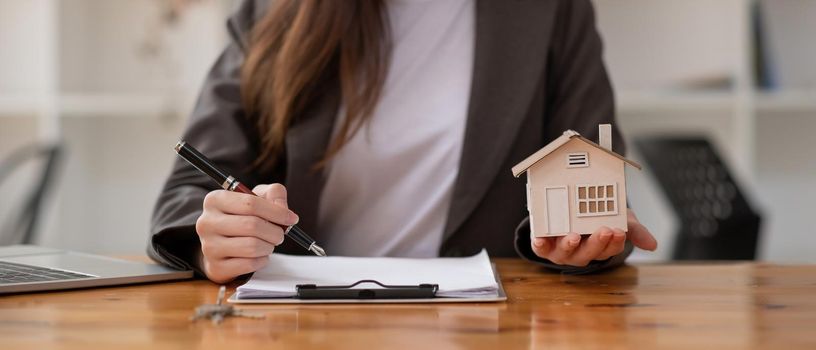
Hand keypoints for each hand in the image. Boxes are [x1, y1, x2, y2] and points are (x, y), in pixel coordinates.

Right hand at [195, 183, 298, 282]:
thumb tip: (283, 210)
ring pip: (252, 246)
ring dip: (269, 246)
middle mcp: (207, 222)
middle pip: (252, 225)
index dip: (276, 212)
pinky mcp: (216, 267)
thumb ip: (274, 194)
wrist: (222, 245)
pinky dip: (262, 260)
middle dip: (275, 231)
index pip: (250, 203)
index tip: (291, 218)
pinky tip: (259, 255)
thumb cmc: (242, 217)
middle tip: (280, 234)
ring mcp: (209, 247)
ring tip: (268, 244)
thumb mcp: (257, 197)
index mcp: (215, 200)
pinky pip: (249, 264)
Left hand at [530, 210, 656, 266]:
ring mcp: (562, 250)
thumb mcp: (619, 219)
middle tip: (604, 230)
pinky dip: (539, 245)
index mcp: (599, 248)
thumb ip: (634, 230)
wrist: (569, 208)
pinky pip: (540, 249)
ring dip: (570, 245)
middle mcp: (580, 253)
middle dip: (597, 243)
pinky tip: (540, 239)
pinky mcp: (543, 245)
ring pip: (566, 252)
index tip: (619, 231)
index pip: (609, 249)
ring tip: (574, 236)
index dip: (614, 242)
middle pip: (589, 253)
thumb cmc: (596, 218)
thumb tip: (653, 245)